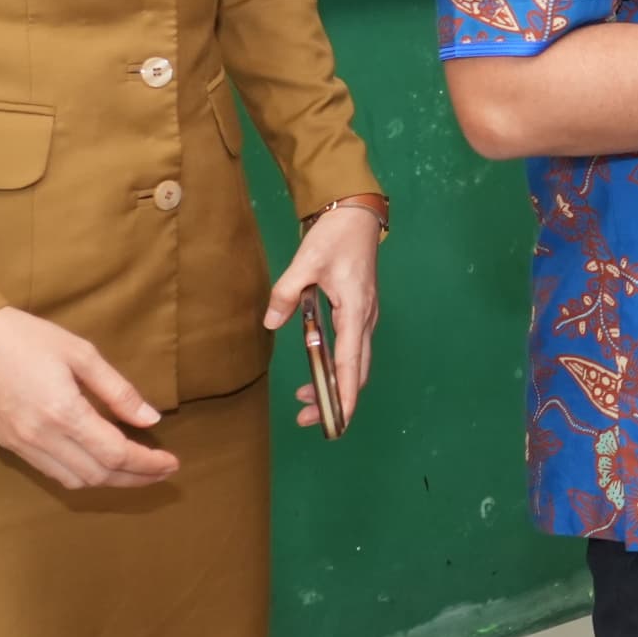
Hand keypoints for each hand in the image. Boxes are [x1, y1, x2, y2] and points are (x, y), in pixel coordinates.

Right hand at [0, 308, 180, 491]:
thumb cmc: (25, 336)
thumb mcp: (80, 353)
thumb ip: (117, 389)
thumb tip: (150, 419)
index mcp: (64, 412)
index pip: (116, 454)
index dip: (148, 464)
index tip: (172, 463)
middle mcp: (42, 437)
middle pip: (99, 475)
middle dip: (136, 478)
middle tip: (162, 472)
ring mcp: (22, 445)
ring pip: (74, 481)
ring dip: (109, 482)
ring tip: (136, 472)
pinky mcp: (8, 445)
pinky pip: (51, 473)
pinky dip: (81, 477)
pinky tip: (97, 466)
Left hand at [267, 204, 384, 429]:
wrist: (357, 215)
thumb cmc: (335, 237)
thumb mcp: (305, 261)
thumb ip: (287, 293)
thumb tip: (272, 322)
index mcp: (355, 311)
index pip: (351, 364)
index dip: (345, 396)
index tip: (336, 421)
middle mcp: (365, 320)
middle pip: (357, 372)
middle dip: (336, 399)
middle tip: (306, 417)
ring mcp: (365, 317)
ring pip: (356, 363)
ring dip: (335, 385)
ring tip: (306, 398)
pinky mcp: (359, 312)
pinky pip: (352, 349)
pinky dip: (337, 368)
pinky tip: (318, 370)